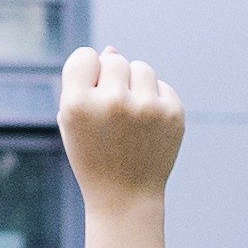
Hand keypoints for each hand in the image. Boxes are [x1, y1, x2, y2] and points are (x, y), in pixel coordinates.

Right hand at [58, 47, 182, 206]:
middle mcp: (112, 102)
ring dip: (136, 86)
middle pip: (115, 60)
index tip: (88, 95)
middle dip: (112, 80)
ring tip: (130, 119)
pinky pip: (162, 86)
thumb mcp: (74, 123)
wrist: (124, 198)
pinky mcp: (173, 113)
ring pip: (141, 68)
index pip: (84, 56)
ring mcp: (146, 107)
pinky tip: (146, 128)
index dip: (86, 74)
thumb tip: (112, 49)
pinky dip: (155, 101)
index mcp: (78, 105)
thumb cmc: (92, 157)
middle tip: (111, 115)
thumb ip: (84, 84)